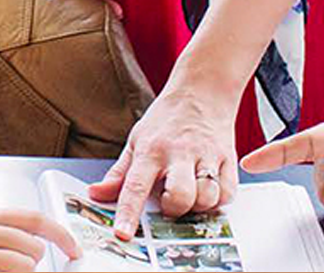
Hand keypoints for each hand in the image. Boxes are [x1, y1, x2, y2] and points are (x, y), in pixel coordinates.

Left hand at [87, 86, 238, 238]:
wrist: (203, 88)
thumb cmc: (167, 118)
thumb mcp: (137, 140)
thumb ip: (119, 173)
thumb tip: (96, 194)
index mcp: (151, 150)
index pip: (136, 186)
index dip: (129, 213)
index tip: (123, 234)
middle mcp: (180, 153)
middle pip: (180, 196)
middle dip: (174, 210)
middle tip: (169, 203)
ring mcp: (206, 155)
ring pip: (207, 196)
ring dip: (198, 206)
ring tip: (190, 196)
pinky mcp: (228, 157)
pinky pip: (228, 191)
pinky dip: (219, 199)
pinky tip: (208, 191)